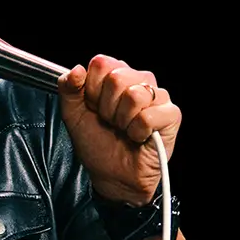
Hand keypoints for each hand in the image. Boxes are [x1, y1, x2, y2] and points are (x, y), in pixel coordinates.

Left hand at [57, 54, 179, 204]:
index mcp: (117, 75)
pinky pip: (148, 116)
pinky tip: (138, 136)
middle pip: (117, 78)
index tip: (93, 108)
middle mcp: (139, 80)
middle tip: (110, 122)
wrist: (112, 176)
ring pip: (134, 96)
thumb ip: (68, 88)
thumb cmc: (97, 144)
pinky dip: (137, 132)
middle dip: (106, 108)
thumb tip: (77, 69)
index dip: (91, 90)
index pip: (102, 63)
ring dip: (122, 121)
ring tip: (124, 129)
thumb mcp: (73, 114)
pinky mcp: (171, 114)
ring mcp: (158, 96)